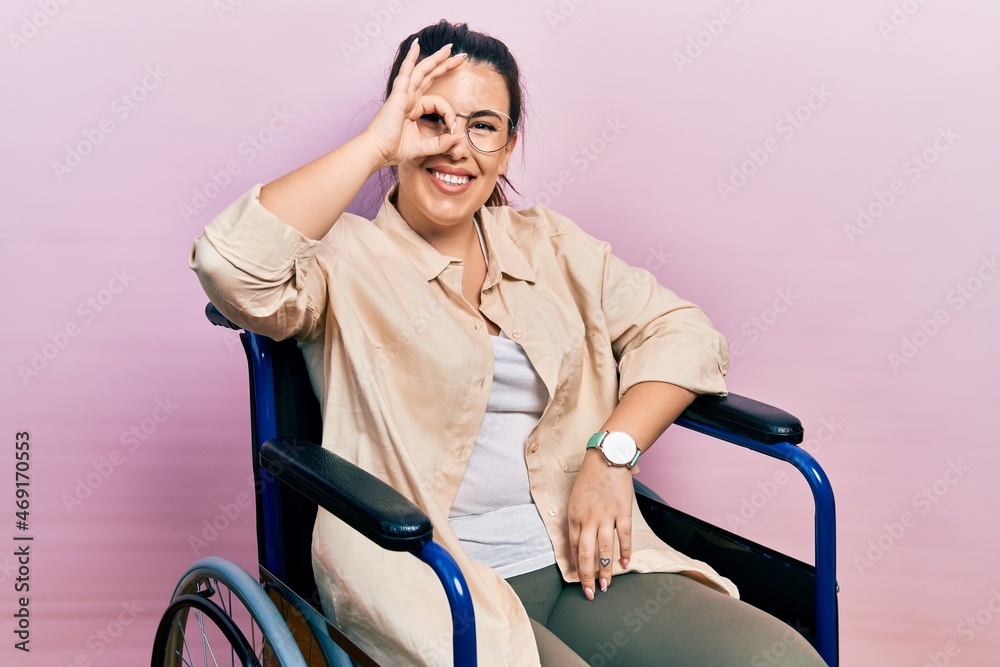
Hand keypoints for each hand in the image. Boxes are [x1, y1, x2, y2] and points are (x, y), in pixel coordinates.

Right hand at [362, 40, 467, 167]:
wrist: (377, 151)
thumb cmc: (393, 149)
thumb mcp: (424, 147)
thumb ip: (442, 143)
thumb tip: (458, 136)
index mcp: (413, 109)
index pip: (438, 103)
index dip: (449, 114)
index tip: (453, 129)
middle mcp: (409, 98)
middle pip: (430, 76)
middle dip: (446, 65)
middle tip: (461, 56)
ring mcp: (403, 94)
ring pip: (422, 70)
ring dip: (436, 58)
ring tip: (449, 48)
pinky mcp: (399, 94)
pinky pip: (406, 71)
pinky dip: (411, 58)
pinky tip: (416, 46)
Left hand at [567, 449, 634, 599]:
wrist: (607, 460)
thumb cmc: (589, 480)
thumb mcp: (574, 500)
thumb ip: (576, 522)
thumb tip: (577, 545)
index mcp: (574, 516)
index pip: (572, 547)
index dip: (576, 567)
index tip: (579, 581)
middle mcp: (588, 519)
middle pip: (586, 554)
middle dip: (587, 576)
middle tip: (590, 592)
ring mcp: (606, 517)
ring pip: (604, 550)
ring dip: (605, 570)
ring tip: (606, 585)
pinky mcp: (622, 513)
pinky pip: (624, 537)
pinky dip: (625, 552)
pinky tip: (624, 563)